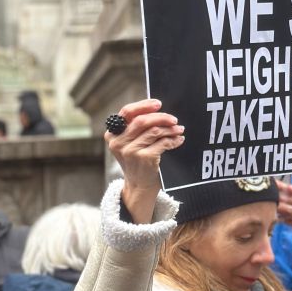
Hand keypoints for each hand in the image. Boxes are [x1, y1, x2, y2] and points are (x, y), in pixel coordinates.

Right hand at [106, 99, 183, 221]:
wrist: (138, 186)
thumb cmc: (137, 161)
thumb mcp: (129, 143)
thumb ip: (136, 127)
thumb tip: (157, 109)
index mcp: (112, 135)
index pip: (126, 112)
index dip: (143, 105)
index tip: (158, 104)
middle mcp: (118, 142)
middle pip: (142, 120)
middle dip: (161, 117)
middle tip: (174, 119)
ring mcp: (130, 151)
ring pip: (155, 131)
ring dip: (170, 129)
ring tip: (179, 129)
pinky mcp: (144, 158)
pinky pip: (163, 142)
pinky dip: (174, 140)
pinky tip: (178, 140)